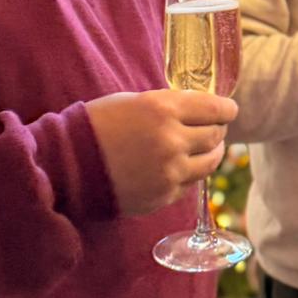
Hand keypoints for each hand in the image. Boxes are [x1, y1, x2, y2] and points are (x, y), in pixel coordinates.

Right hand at [86, 89, 237, 214]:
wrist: (68, 165)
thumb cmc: (97, 124)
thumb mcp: (135, 101)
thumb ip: (168, 105)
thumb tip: (197, 108)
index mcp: (164, 109)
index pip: (216, 109)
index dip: (227, 109)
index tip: (229, 110)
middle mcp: (172, 141)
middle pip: (216, 136)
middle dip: (218, 130)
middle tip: (214, 128)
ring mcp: (170, 172)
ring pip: (210, 163)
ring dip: (211, 153)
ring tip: (205, 149)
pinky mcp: (163, 196)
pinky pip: (189, 184)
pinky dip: (189, 174)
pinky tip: (179, 167)